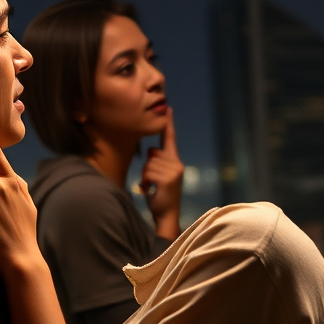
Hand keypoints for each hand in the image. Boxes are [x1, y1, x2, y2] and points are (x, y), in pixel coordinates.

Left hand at [141, 109, 182, 239]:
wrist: (166, 215)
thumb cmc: (160, 195)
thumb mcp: (158, 175)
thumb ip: (156, 162)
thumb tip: (152, 150)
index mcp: (175, 161)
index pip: (170, 139)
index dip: (169, 123)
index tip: (168, 108)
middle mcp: (177, 163)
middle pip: (152, 153)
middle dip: (148, 167)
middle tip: (154, 183)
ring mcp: (174, 171)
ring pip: (149, 164)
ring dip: (146, 177)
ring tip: (153, 188)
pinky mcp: (169, 178)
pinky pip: (148, 173)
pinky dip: (146, 182)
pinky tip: (152, 191)